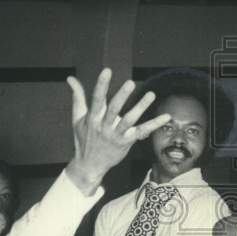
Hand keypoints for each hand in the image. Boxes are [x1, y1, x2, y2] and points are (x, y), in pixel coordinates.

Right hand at [65, 69, 170, 193]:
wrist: (89, 165)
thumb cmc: (83, 139)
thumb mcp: (77, 118)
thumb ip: (77, 97)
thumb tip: (70, 78)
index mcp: (92, 118)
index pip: (96, 99)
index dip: (101, 85)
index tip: (107, 71)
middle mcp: (104, 126)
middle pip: (113, 109)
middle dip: (121, 96)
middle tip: (130, 82)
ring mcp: (115, 135)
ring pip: (129, 120)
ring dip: (140, 107)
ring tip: (151, 94)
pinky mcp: (126, 142)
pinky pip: (142, 131)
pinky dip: (154, 124)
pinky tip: (166, 117)